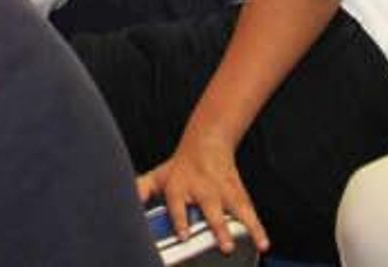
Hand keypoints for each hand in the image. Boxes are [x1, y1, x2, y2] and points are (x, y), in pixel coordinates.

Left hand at [139, 134, 267, 256]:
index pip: (178, 204)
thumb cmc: (179, 168)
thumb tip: (124, 202)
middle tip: (225, 246)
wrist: (206, 143)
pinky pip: (249, 213)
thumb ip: (141, 190)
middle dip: (218, 227)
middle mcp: (203, 190)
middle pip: (211, 208)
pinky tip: (263, 244)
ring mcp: (223, 192)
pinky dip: (258, 229)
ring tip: (254, 244)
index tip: (185, 235)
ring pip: (236, 209)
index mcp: (180, 187)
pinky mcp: (238, 195)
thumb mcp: (158, 176)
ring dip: (246, 227)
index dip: (180, 220)